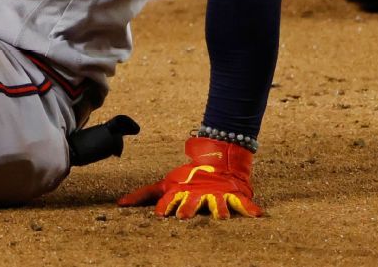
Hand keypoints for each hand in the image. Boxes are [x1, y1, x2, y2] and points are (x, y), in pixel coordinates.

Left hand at [116, 136, 262, 218]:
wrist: (216, 159)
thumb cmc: (187, 178)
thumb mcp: (164, 185)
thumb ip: (143, 196)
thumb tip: (119, 204)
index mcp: (181, 192)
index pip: (170, 200)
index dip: (165, 207)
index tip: (160, 214)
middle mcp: (197, 195)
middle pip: (192, 202)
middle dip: (188, 208)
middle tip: (183, 216)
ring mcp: (216, 195)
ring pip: (217, 204)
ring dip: (219, 210)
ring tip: (221, 218)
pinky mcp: (232, 195)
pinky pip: (243, 203)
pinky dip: (251, 209)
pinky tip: (258, 215)